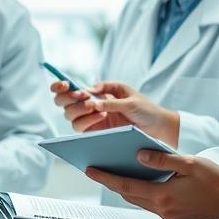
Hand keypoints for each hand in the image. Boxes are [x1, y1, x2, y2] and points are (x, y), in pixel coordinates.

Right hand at [51, 80, 179, 144]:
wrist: (158, 128)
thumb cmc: (145, 109)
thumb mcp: (128, 96)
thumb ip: (108, 96)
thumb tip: (89, 95)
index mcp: (97, 93)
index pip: (70, 88)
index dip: (60, 86)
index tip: (64, 85)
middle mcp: (90, 106)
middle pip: (63, 102)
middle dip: (68, 98)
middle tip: (83, 97)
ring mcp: (92, 121)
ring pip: (70, 116)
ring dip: (79, 110)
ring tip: (99, 109)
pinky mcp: (96, 134)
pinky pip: (80, 129)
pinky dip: (86, 121)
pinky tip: (101, 117)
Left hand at [85, 151, 218, 218]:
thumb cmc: (216, 179)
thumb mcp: (189, 163)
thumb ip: (162, 159)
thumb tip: (138, 155)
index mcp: (164, 196)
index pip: (127, 186)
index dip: (106, 178)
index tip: (90, 170)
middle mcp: (164, 210)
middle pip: (129, 196)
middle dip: (111, 182)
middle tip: (95, 170)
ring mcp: (169, 216)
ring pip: (139, 201)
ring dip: (125, 189)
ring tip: (112, 174)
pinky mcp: (175, 217)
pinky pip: (151, 205)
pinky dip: (140, 194)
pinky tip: (137, 183)